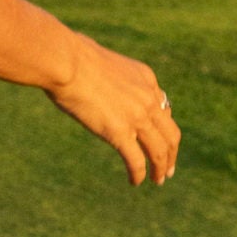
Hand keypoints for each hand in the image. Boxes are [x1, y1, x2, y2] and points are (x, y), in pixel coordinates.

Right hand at [45, 31, 180, 186]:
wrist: (65, 61)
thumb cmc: (72, 55)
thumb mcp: (103, 59)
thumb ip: (108, 72)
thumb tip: (92, 71)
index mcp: (145, 78)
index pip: (164, 107)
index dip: (164, 128)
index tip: (160, 139)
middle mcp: (147, 99)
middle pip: (170, 134)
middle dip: (171, 154)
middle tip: (168, 169)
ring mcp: (136, 117)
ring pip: (159, 151)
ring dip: (161, 169)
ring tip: (158, 180)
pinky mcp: (119, 133)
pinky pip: (136, 161)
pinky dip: (139, 174)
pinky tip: (135, 182)